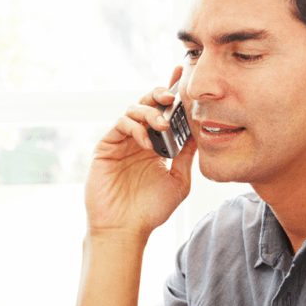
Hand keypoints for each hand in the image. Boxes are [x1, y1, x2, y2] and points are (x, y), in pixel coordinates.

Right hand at [85, 67, 197, 238]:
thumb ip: (186, 155)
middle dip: (160, 94)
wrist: (125, 229)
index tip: (182, 75)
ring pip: (133, 110)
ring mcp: (121, 142)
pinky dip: (135, 127)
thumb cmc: (151, 210)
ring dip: (150, 113)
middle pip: (147, 104)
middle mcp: (138, 139)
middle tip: (172, 96)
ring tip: (163, 125)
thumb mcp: (178, 180)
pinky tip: (147, 142)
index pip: (164, 113)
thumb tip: (199, 130)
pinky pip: (120, 124)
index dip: (172, 93)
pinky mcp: (106, 147)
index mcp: (156, 145)